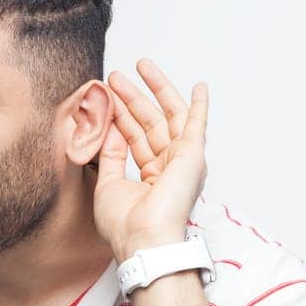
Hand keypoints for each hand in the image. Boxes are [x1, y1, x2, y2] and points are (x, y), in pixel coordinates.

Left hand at [91, 58, 209, 259]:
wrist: (143, 239)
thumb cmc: (125, 225)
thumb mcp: (108, 183)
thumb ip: (110, 155)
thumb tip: (108, 128)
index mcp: (152, 178)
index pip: (135, 138)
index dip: (120, 115)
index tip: (106, 96)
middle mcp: (170, 168)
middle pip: (150, 123)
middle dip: (133, 97)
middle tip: (116, 76)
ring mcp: (182, 162)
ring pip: (168, 117)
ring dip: (154, 90)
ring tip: (140, 65)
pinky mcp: (192, 156)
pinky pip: (197, 124)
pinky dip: (199, 105)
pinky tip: (199, 87)